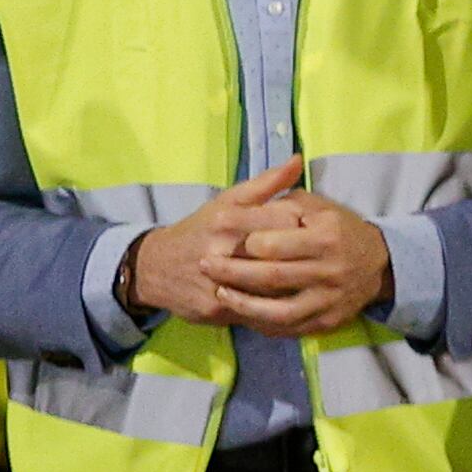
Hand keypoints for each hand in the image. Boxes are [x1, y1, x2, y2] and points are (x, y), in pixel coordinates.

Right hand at [121, 159, 310, 327]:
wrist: (155, 268)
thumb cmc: (201, 230)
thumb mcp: (228, 201)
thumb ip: (266, 183)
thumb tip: (297, 160)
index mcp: (228, 221)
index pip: (285, 221)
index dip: (305, 225)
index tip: (315, 228)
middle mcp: (221, 252)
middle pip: (279, 256)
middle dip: (302, 257)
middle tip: (316, 257)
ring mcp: (217, 283)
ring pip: (270, 288)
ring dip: (293, 284)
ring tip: (308, 279)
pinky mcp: (214, 310)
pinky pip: (256, 311)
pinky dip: (275, 307)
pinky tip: (289, 301)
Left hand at [200, 178, 393, 339]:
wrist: (379, 265)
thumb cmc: (339, 229)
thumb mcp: (318, 205)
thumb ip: (283, 199)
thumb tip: (246, 202)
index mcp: (328, 237)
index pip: (276, 244)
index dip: (246, 242)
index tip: (222, 236)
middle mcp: (330, 270)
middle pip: (271, 277)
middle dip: (232, 271)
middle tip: (204, 264)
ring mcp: (328, 300)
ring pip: (277, 311)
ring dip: (242, 303)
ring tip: (219, 292)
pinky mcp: (325, 322)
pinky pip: (287, 328)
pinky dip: (260, 321)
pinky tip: (242, 312)